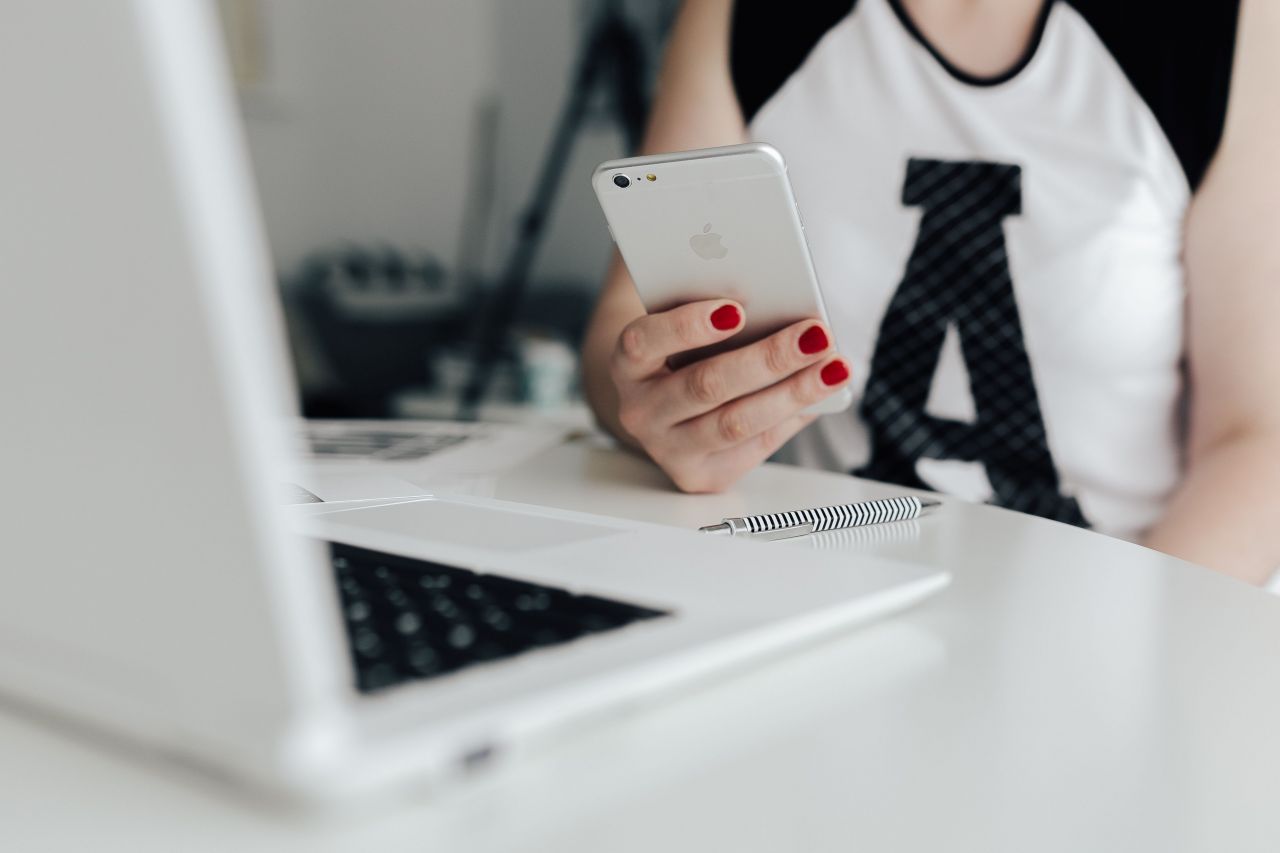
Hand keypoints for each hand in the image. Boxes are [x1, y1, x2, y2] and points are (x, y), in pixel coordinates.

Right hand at [609, 299, 851, 492]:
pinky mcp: (699, 476)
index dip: (687, 326)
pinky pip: (755, 446)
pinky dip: (792, 417)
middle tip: (816, 334)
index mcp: (627, 364)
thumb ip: (717, 311)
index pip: (644, 343)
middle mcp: (639, 411)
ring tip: (834, 367)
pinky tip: (822, 394)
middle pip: (706, 385)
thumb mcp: (685, 325)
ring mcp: (667, 449)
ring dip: (793, 393)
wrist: (661, 407)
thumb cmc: (681, 353)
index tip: (736, 309)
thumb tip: (782, 305)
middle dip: (768, 358)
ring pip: (736, 423)